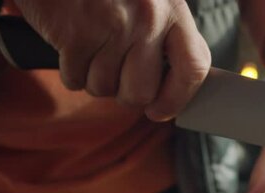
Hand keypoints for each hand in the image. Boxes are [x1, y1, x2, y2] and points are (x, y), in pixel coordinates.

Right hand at [13, 0, 210, 120]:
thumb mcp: (147, 1)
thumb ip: (164, 38)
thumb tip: (172, 92)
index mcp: (171, 9)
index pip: (194, 67)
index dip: (178, 98)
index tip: (161, 110)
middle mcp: (147, 19)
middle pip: (143, 92)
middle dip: (125, 94)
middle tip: (115, 74)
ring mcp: (111, 27)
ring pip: (105, 89)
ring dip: (94, 78)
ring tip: (91, 47)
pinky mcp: (75, 35)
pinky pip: (75, 80)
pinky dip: (70, 69)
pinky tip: (72, 43)